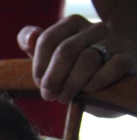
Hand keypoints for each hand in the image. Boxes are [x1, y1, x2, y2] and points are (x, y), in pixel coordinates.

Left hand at [18, 15, 136, 103]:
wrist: (107, 85)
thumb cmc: (72, 72)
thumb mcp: (49, 59)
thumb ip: (33, 45)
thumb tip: (30, 37)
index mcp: (72, 24)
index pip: (47, 40)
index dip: (39, 66)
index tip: (39, 82)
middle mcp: (94, 28)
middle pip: (66, 51)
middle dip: (52, 79)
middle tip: (49, 95)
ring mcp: (114, 41)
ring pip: (87, 59)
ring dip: (71, 84)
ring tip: (66, 96)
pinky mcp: (128, 59)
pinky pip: (113, 66)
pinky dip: (96, 82)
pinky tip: (89, 90)